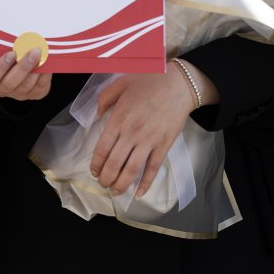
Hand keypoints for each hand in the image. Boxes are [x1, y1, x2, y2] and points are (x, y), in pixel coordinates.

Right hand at [0, 49, 50, 100]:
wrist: (24, 66)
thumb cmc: (10, 56)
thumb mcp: (1, 52)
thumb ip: (4, 49)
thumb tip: (17, 38)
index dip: (1, 66)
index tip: (11, 53)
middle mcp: (3, 89)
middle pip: (10, 82)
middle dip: (23, 66)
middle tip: (33, 51)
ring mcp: (19, 94)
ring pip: (26, 85)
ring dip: (35, 69)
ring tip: (42, 55)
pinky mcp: (35, 94)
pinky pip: (40, 86)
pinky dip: (45, 73)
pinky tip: (48, 62)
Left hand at [90, 63, 216, 197]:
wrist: (179, 84)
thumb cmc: (149, 81)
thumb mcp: (121, 82)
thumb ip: (104, 98)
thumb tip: (96, 116)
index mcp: (118, 119)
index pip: (101, 150)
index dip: (96, 165)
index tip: (94, 171)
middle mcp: (131, 134)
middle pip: (114, 164)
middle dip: (106, 179)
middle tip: (103, 183)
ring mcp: (148, 141)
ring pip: (131, 171)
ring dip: (121, 185)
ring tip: (115, 190)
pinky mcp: (163, 145)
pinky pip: (153, 169)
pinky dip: (145, 184)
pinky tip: (138, 193)